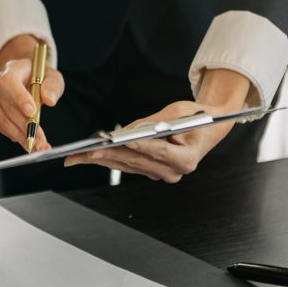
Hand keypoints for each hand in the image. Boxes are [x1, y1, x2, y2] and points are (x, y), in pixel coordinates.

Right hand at [0, 35, 63, 151]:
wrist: (23, 79)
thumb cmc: (38, 78)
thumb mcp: (51, 77)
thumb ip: (52, 86)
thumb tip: (49, 99)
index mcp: (11, 69)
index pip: (10, 82)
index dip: (19, 98)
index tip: (32, 112)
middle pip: (9, 107)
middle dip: (27, 126)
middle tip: (41, 140)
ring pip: (4, 121)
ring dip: (21, 136)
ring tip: (37, 146)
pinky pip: (0, 127)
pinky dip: (13, 135)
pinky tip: (25, 139)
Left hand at [64, 69, 251, 182]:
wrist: (209, 128)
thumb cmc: (197, 117)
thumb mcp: (178, 112)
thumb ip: (153, 123)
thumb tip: (126, 131)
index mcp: (186, 158)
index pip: (156, 150)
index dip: (134, 145)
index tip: (115, 141)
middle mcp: (174, 171)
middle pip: (136, 161)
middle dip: (107, 155)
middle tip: (83, 152)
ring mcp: (163, 174)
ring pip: (127, 166)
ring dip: (101, 160)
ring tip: (78, 157)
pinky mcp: (153, 172)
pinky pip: (128, 165)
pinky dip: (109, 160)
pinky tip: (91, 157)